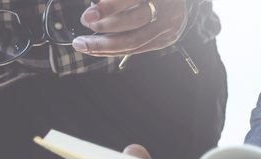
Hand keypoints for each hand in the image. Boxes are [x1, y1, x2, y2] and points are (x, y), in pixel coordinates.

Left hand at [71, 0, 187, 55]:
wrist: (178, 2)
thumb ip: (115, 0)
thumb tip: (92, 11)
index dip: (109, 8)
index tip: (88, 15)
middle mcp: (167, 8)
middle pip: (134, 21)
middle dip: (104, 27)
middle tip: (84, 27)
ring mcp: (168, 26)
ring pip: (134, 41)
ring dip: (103, 45)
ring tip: (83, 44)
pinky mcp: (165, 40)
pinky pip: (135, 50)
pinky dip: (112, 50)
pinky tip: (95, 49)